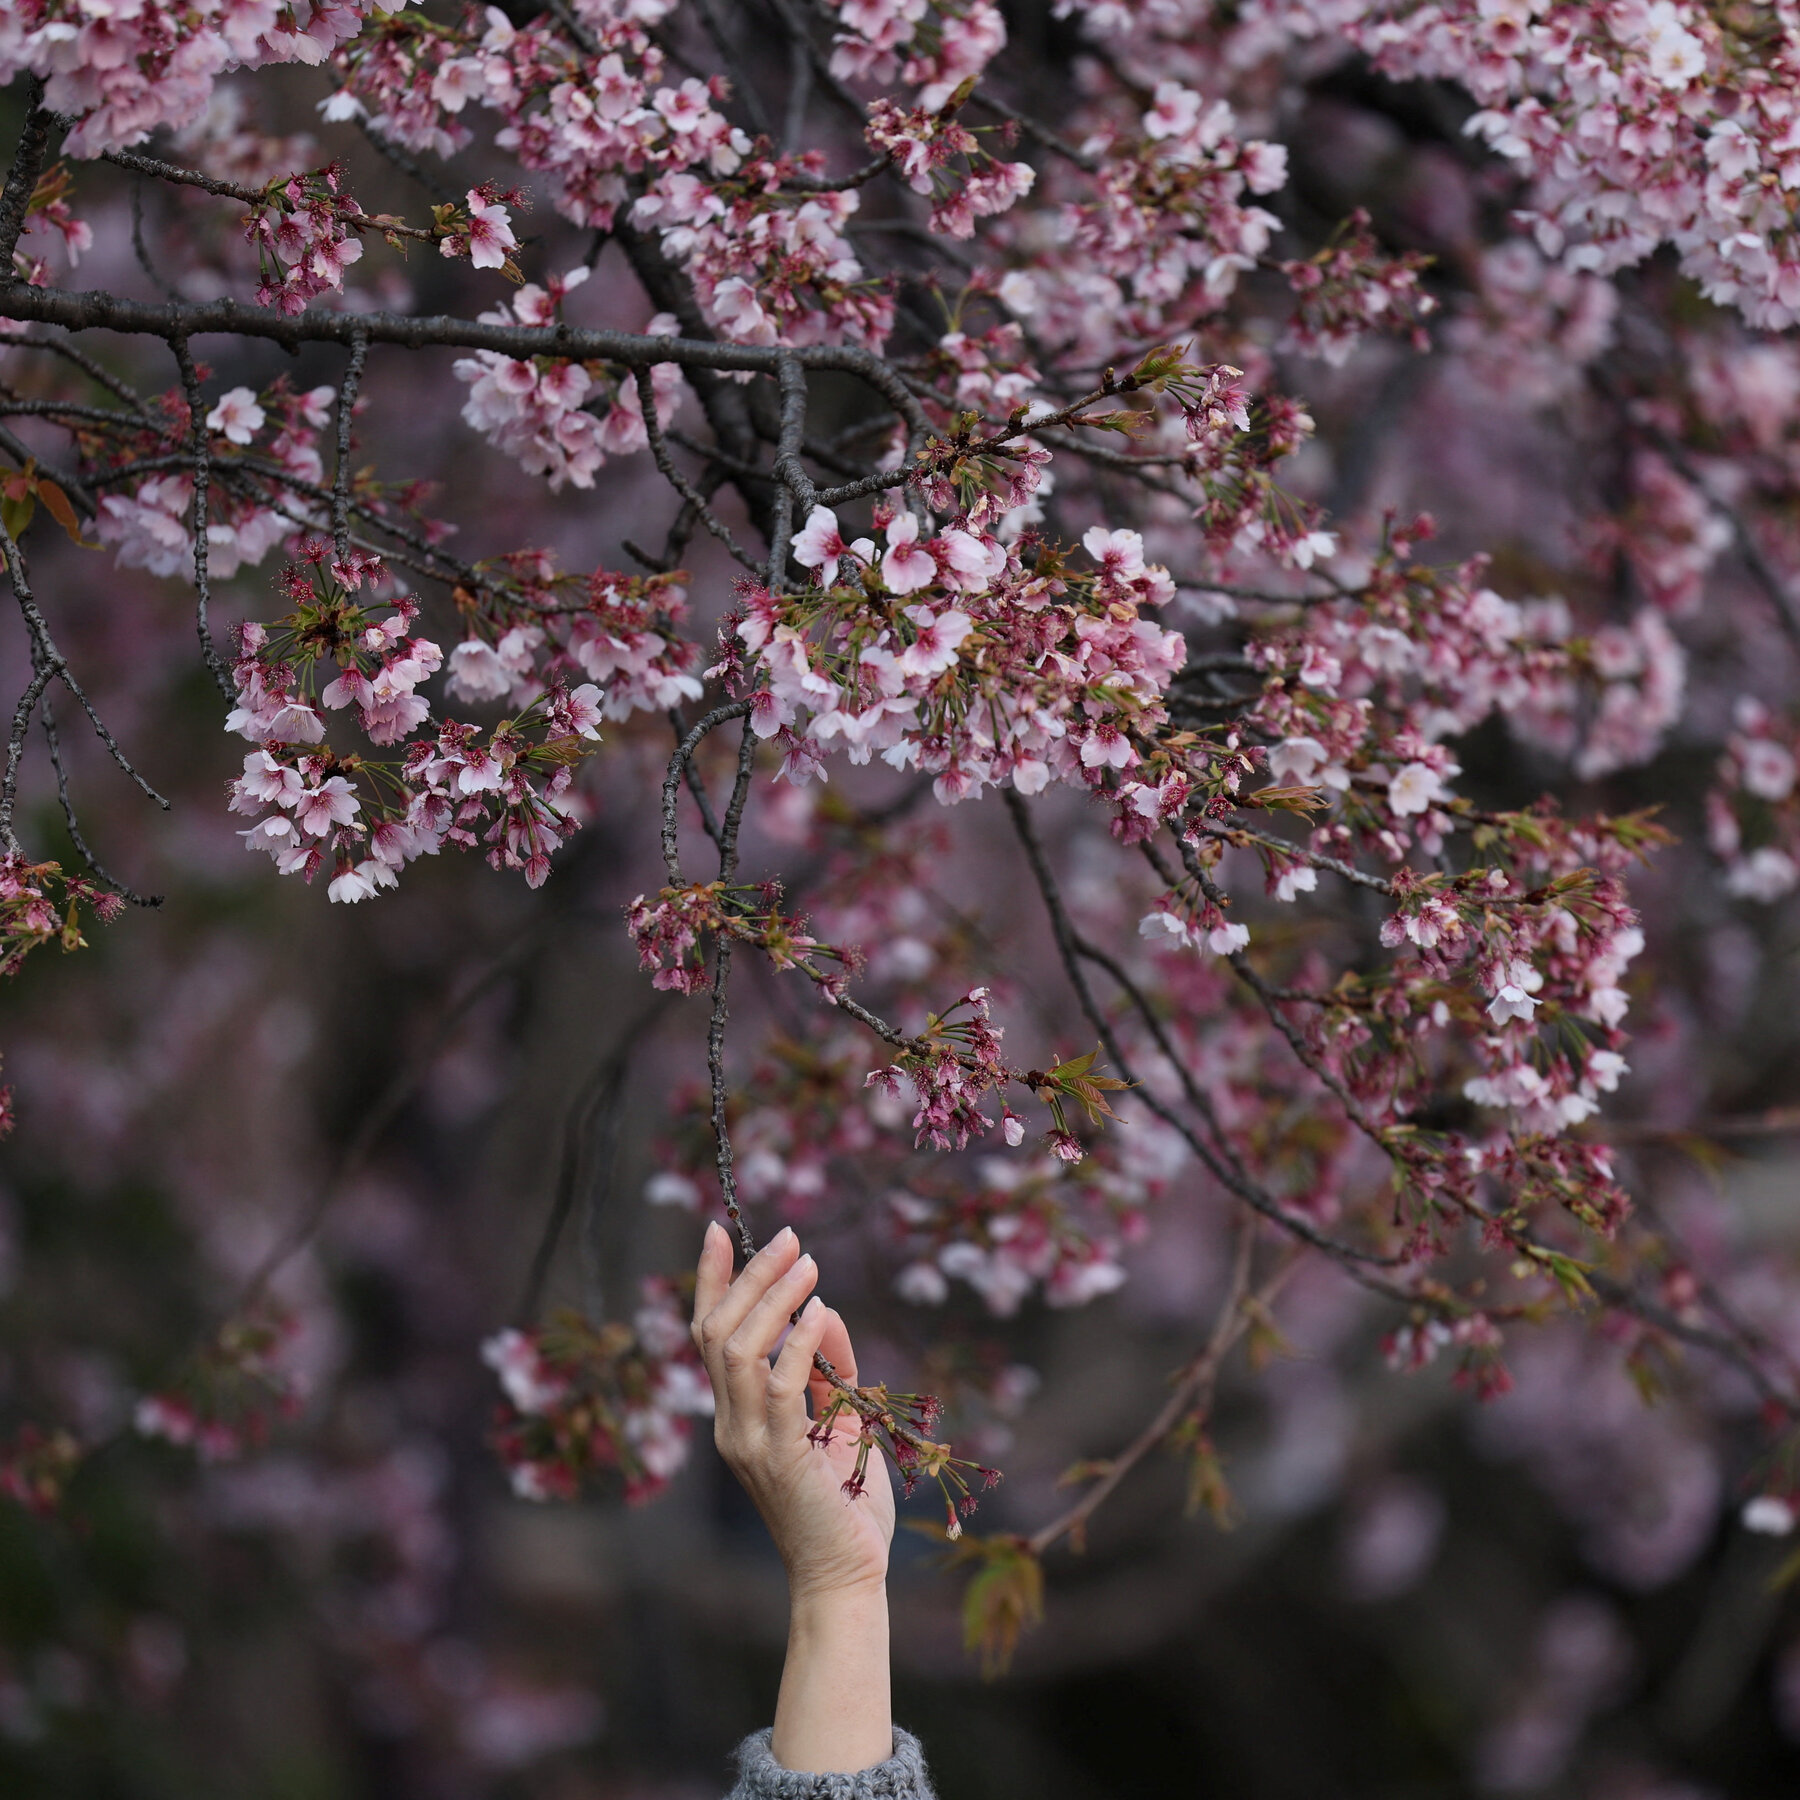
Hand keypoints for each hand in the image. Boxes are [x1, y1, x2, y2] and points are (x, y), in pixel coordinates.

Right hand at [691, 1220, 894, 1602]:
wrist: (846, 1576)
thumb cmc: (846, 1504)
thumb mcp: (839, 1420)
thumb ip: (829, 1369)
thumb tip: (824, 1311)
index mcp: (736, 1415)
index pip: (708, 1335)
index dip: (708, 1281)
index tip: (717, 1230)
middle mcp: (731, 1424)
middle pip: (719, 1332)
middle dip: (749, 1276)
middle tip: (787, 1236)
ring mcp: (750, 1441)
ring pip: (739, 1351)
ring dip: (773, 1299)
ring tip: (807, 1263)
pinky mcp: (780, 1455)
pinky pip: (781, 1386)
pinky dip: (796, 1343)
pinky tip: (819, 1312)